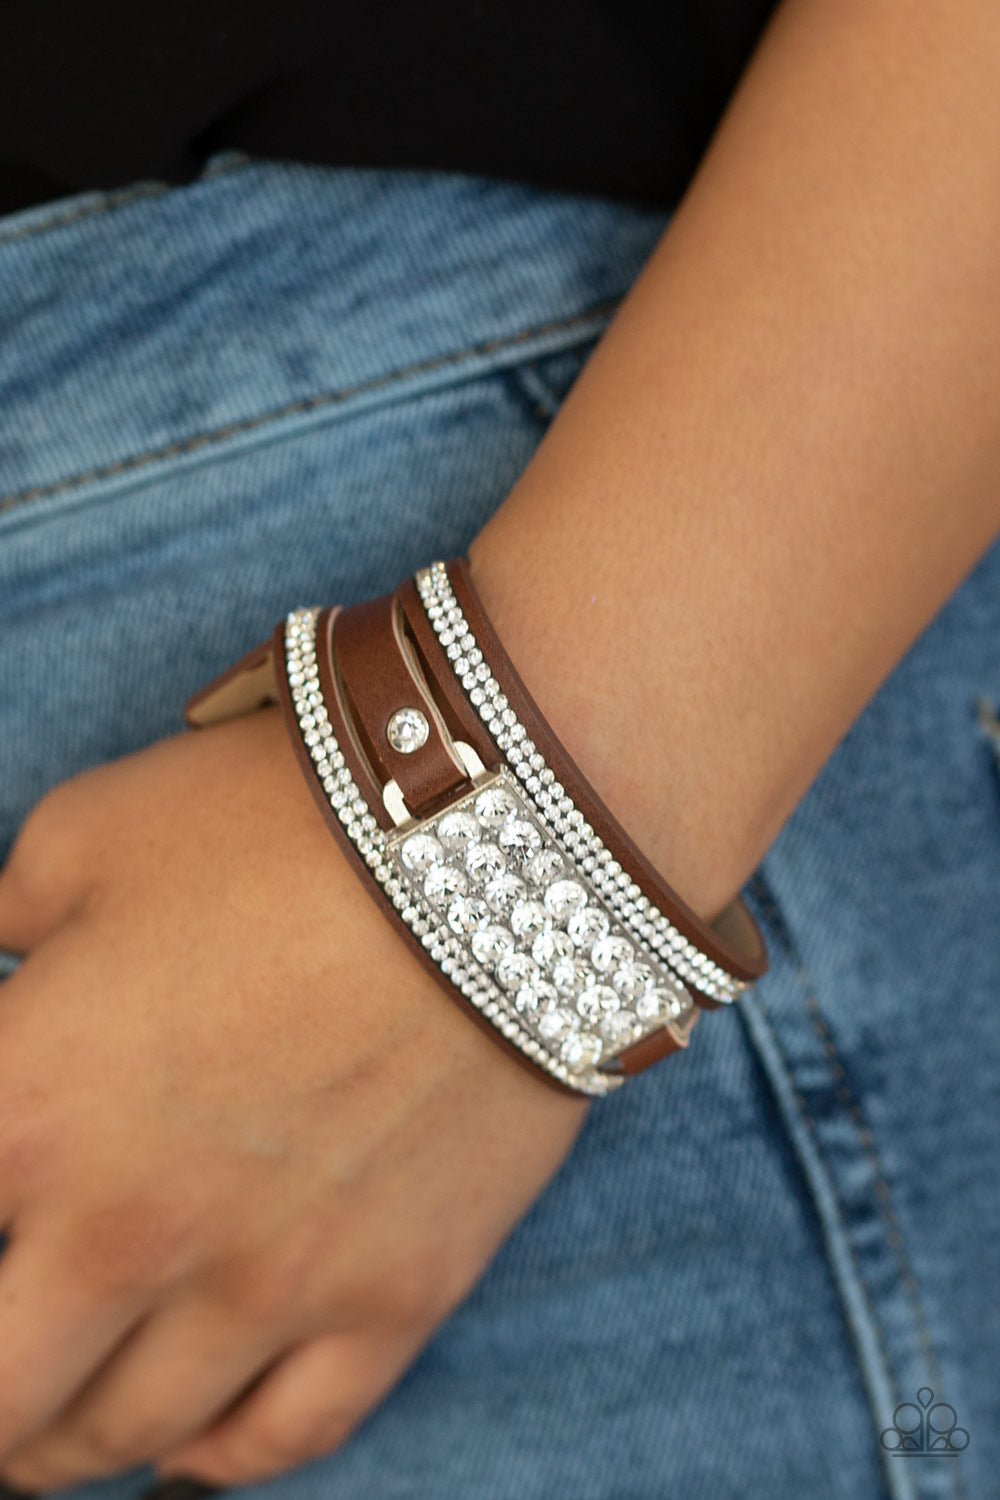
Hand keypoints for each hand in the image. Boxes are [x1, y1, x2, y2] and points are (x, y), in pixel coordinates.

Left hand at [0, 706, 588, 1490]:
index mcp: (25, 1108)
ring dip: (65, 1443)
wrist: (491, 839)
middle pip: (0, 1395)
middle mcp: (124, 1230)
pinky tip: (185, 1446)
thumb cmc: (274, 821)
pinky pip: (287, 1434)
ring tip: (51, 1426)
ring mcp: (268, 1282)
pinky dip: (215, 1459)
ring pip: (127, 1433)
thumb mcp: (83, 834)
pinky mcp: (392, 1295)